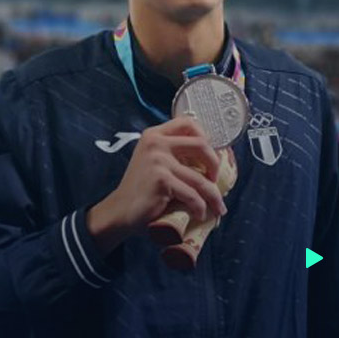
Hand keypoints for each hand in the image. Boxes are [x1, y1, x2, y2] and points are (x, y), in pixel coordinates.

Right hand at [87, 115, 226, 254]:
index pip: (188, 123)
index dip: (206, 137)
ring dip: (214, 196)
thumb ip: (172, 153)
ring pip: (200, 178)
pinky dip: (200, 208)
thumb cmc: (141, 189)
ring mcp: (158, 160)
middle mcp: (156, 142)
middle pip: (201, 144)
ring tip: (218, 207)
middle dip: (215, 164)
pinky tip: (200, 214)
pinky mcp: (162, 180)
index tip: (211, 155)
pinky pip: (192, 195)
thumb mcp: (153, 161)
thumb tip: (209, 158)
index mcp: (154, 135)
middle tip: (215, 180)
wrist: (120, 210)